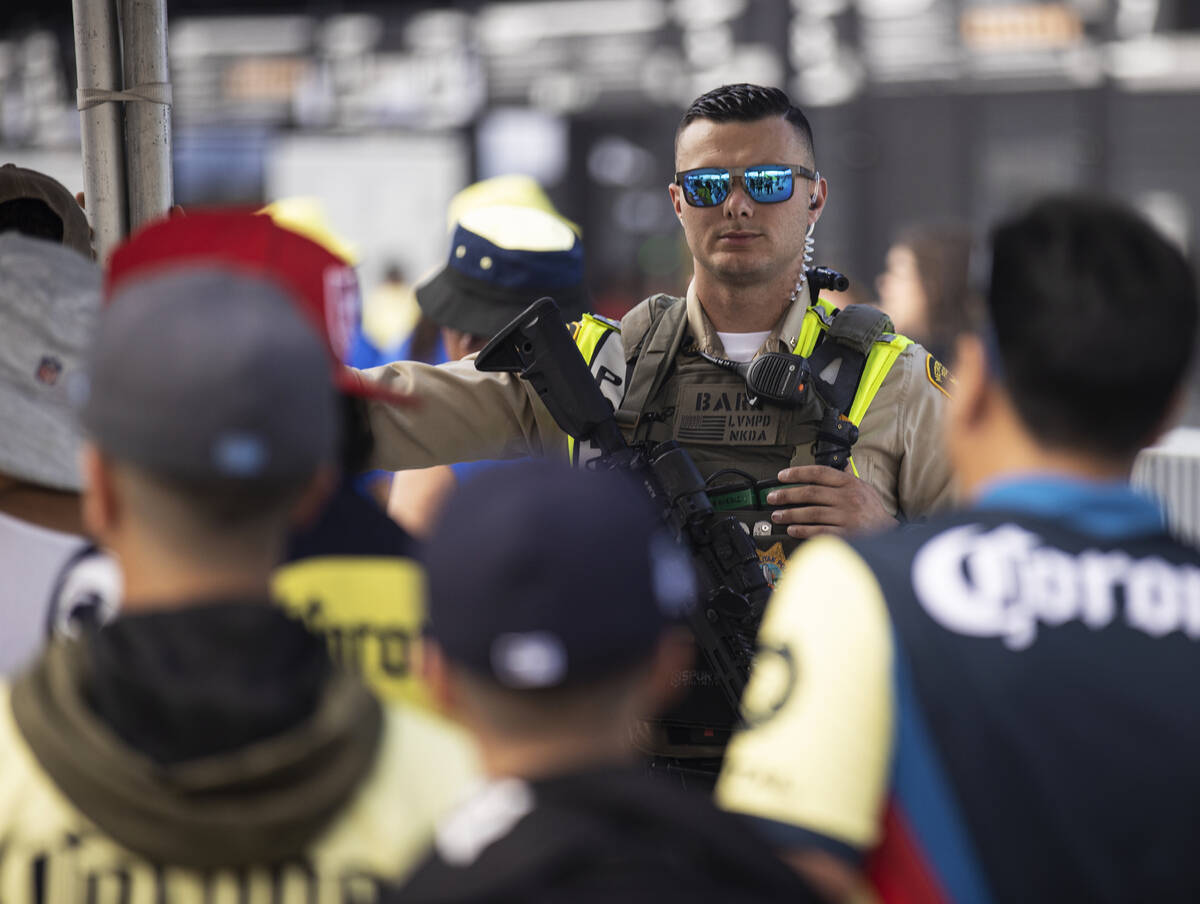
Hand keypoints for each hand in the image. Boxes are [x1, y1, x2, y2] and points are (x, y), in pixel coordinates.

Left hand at [766, 465, 897, 538]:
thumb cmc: (873, 511)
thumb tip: (838, 464)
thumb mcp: (863, 488)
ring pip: (811, 512)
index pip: (819, 473)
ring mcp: (846, 516)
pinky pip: (819, 531)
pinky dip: (803, 530)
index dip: (797, 473)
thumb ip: (846, 477)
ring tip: (777, 515)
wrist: (889, 534)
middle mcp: (847, 498)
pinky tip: (792, 529)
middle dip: (787, 495)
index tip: (781, 476)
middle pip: (810, 493)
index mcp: (849, 484)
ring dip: (790, 514)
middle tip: (772, 498)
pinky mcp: (845, 534)